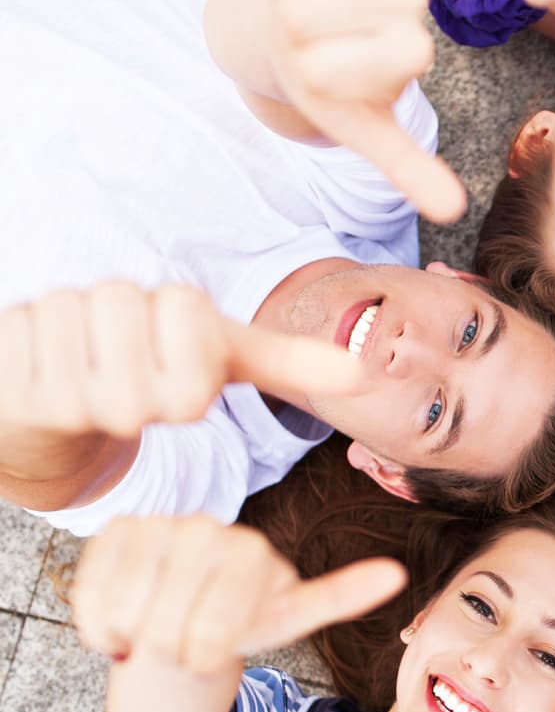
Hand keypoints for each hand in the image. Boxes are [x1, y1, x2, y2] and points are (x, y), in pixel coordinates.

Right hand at [0, 282, 361, 445]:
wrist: (46, 396)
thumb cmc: (146, 379)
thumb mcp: (221, 368)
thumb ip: (288, 363)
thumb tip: (362, 370)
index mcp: (172, 302)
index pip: (204, 364)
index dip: (190, 386)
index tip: (172, 376)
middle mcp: (114, 299)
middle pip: (154, 393)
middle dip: (146, 409)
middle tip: (129, 391)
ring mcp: (55, 320)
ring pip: (103, 398)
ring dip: (101, 411)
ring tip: (92, 388)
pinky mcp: (11, 356)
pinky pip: (50, 400)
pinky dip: (54, 408)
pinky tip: (48, 388)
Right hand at [73, 515, 405, 674]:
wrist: (183, 617)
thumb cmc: (240, 624)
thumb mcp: (290, 617)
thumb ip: (339, 595)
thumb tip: (397, 573)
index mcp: (253, 552)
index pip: (217, 627)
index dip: (206, 653)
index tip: (212, 653)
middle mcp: (208, 528)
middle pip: (168, 624)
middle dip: (171, 650)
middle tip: (181, 645)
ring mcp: (160, 524)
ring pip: (129, 610)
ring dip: (135, 639)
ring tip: (156, 631)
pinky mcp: (117, 530)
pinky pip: (93, 595)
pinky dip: (99, 626)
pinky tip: (120, 623)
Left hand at [263, 0, 466, 221]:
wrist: (271, 35)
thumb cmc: (336, 83)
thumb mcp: (372, 133)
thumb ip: (411, 168)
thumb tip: (453, 211)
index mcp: (328, 77)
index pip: (414, 49)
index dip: (402, 52)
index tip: (367, 67)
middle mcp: (308, 27)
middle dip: (389, 11)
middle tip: (358, 28)